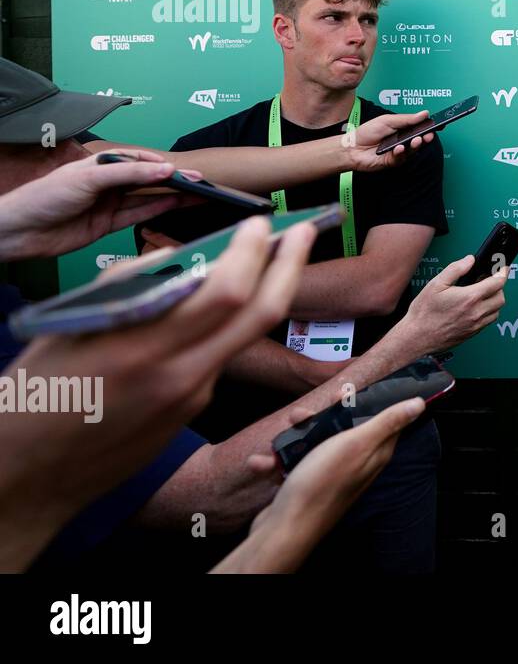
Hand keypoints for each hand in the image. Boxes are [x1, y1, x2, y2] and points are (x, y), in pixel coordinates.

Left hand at [0, 151, 191, 261]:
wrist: (20, 231)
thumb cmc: (44, 197)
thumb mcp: (88, 178)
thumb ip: (128, 174)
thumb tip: (162, 169)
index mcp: (100, 164)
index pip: (138, 160)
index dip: (161, 164)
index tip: (182, 170)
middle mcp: (106, 183)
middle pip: (146, 180)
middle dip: (173, 180)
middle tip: (200, 182)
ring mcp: (108, 204)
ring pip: (147, 199)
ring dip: (171, 196)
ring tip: (197, 194)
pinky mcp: (107, 225)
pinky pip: (138, 216)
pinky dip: (158, 211)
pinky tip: (176, 205)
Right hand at [0, 215, 315, 569]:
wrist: (26, 481)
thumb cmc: (32, 398)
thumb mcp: (66, 331)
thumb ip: (124, 289)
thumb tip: (172, 258)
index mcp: (143, 349)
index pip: (226, 293)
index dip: (253, 253)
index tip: (261, 223)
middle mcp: (179, 376)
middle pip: (261, 315)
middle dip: (290, 265)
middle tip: (303, 230)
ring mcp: (191, 398)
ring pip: (244, 337)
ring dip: (266, 293)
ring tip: (269, 258)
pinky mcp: (191, 413)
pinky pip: (218, 359)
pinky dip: (226, 326)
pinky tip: (216, 308)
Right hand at [217, 397, 424, 572]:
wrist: (285, 529)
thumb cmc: (321, 486)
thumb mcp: (357, 444)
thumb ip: (387, 422)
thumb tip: (418, 404)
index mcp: (374, 454)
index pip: (381, 421)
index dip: (366, 403)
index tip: (346, 393)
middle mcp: (355, 464)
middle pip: (343, 429)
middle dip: (320, 419)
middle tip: (302, 416)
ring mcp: (329, 475)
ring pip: (315, 444)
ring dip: (294, 439)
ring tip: (279, 440)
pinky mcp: (307, 485)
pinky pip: (294, 464)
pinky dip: (278, 462)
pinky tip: (263, 464)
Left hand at [345, 111, 437, 171]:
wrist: (352, 147)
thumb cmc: (367, 133)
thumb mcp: (387, 120)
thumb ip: (406, 119)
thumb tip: (424, 113)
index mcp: (402, 130)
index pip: (419, 128)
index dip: (428, 127)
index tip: (437, 125)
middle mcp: (402, 141)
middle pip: (419, 140)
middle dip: (425, 137)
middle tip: (429, 135)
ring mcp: (398, 152)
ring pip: (412, 151)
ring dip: (415, 146)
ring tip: (416, 140)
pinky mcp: (393, 161)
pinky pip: (401, 158)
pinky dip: (401, 153)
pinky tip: (399, 148)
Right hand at [398, 254, 507, 355]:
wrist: (417, 338)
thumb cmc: (424, 313)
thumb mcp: (436, 284)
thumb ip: (455, 269)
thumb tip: (469, 260)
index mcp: (469, 298)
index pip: (497, 283)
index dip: (503, 272)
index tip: (504, 267)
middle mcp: (476, 313)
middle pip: (501, 297)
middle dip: (499, 287)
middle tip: (489, 280)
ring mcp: (476, 325)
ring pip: (497, 311)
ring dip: (494, 300)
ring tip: (482, 294)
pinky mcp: (473, 333)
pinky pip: (489, 321)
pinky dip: (488, 312)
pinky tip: (476, 307)